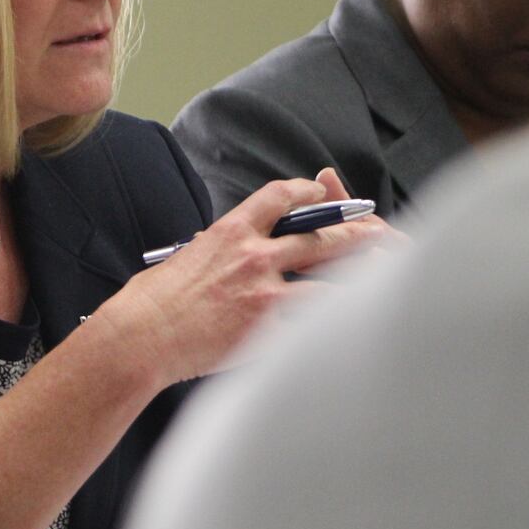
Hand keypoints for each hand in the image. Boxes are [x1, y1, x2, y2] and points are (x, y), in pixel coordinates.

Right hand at [90, 170, 390, 386]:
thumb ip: (213, 253)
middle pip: (321, 233)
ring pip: (331, 277)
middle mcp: (253, 255)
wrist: (141, 337)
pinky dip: (337, 322)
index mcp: (229, 232)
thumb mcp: (183, 260)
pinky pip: (314, 323)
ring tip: (387, 275)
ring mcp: (265, 292)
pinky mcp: (268, 329)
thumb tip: (218, 254)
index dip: (307, 191)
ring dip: (362, 276)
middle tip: (380, 231)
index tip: (322, 191)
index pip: (278, 197)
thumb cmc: (150, 304)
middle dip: (357, 230)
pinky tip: (357, 322)